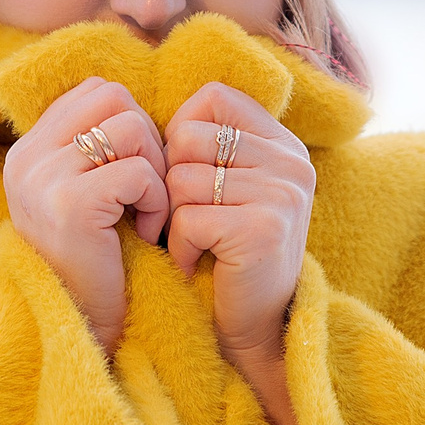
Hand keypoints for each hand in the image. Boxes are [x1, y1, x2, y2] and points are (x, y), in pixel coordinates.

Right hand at [3, 79, 171, 351]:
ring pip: (130, 127)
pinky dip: (155, 200)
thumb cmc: (95, 261)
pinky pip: (138, 171)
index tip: (135, 166)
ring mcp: (44, 179)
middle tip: (148, 187)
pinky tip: (145, 231)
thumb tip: (131, 102)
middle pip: (114, 97)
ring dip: (155, 169)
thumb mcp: (81, 194)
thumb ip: (92, 147)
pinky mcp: (71, 205)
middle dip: (147, 137)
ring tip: (146, 209)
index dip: (130, 119)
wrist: (79, 326)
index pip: (95, 91)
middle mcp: (26, 159)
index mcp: (27, 151)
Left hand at [163, 84, 313, 424]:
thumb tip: (132, 105)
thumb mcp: (225, 185)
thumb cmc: (224, 251)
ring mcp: (283, 194)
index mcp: (283, 142)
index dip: (180, 133)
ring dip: (174, 218)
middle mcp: (292, 161)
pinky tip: (198, 262)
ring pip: (182, 178)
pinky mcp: (264, 229)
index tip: (188, 175)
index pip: (212, 97)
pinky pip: (188, 218)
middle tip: (191, 217)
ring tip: (196, 243)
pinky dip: (178, 246)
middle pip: (189, 137)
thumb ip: (205, 142)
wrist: (254, 326)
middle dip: (172, 181)